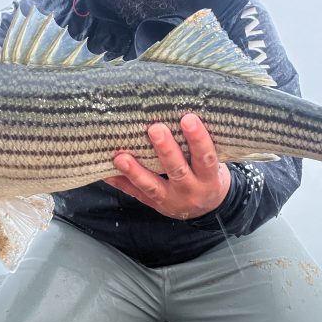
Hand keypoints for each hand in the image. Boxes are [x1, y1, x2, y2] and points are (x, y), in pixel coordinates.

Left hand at [105, 113, 230, 219]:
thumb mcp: (213, 164)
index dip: (198, 139)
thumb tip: (181, 112)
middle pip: (177, 171)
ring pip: (152, 186)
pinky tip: (107, 172)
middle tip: (155, 129)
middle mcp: (191, 191)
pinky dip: (121, 183)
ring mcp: (171, 200)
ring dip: (135, 171)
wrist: (207, 209)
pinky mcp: (155, 204)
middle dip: (166, 150)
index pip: (206, 158)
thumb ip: (200, 147)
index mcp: (209, 178)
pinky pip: (136, 194)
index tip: (188, 118)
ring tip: (120, 157)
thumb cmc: (208, 175)